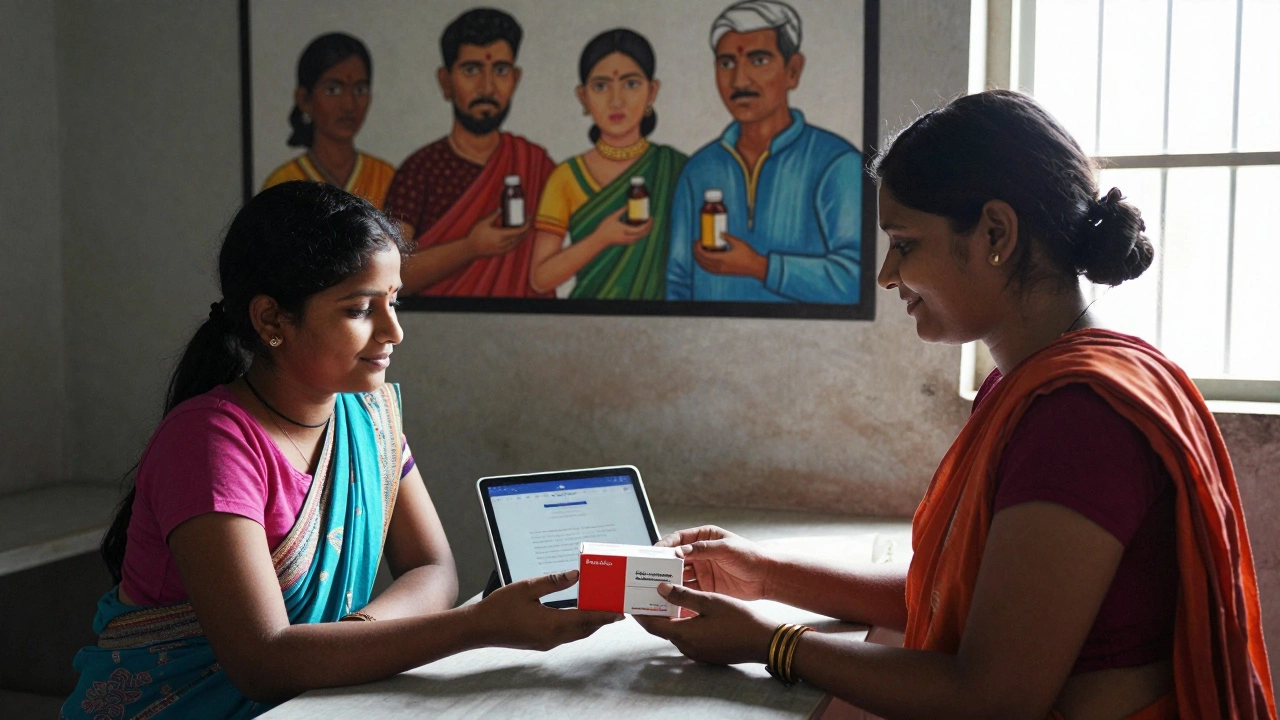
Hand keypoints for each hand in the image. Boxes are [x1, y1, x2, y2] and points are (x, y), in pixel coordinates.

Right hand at [466, 209, 530, 256]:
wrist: (471, 249)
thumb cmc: (476, 235)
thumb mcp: (484, 222)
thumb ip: (494, 215)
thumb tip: (501, 209)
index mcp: (501, 235)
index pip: (520, 231)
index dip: (527, 224)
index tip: (529, 218)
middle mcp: (504, 244)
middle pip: (521, 237)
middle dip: (527, 228)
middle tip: (528, 221)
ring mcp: (503, 250)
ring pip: (518, 242)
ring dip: (523, 235)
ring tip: (524, 227)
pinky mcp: (501, 253)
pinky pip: (513, 246)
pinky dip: (517, 240)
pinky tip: (517, 236)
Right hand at [470, 570, 622, 650]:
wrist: (479, 628)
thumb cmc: (500, 607)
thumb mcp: (527, 588)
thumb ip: (553, 582)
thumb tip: (576, 575)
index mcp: (551, 623)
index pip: (586, 618)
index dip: (605, 615)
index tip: (620, 612)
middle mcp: (552, 637)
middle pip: (585, 629)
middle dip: (602, 620)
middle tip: (617, 610)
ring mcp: (547, 643)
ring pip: (576, 634)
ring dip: (590, 624)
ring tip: (603, 612)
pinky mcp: (541, 643)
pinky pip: (567, 636)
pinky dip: (578, 627)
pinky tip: (579, 616)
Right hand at [589, 211, 652, 246]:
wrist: (600, 240)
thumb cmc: (605, 228)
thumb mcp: (613, 217)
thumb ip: (621, 210)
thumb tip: (629, 204)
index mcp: (626, 230)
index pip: (641, 229)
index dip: (648, 223)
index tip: (651, 217)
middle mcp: (628, 237)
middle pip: (644, 234)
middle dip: (650, 226)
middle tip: (651, 218)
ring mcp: (628, 241)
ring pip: (642, 236)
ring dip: (647, 229)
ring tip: (648, 221)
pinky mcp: (627, 242)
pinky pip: (638, 237)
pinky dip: (642, 232)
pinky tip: (642, 226)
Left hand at [633, 583, 774, 665]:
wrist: (763, 641)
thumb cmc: (739, 620)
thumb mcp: (710, 601)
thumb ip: (683, 596)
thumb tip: (660, 589)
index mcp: (684, 634)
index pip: (652, 625)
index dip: (640, 613)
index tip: (633, 601)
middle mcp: (687, 647)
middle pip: (663, 629)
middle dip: (655, 612)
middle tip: (649, 594)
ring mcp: (697, 652)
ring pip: (676, 632)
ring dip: (670, 617)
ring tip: (669, 597)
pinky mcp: (707, 652)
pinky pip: (689, 637)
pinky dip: (683, 623)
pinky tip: (690, 610)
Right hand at [657, 525, 771, 600]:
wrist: (767, 578)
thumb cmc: (750, 556)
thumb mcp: (725, 548)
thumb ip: (702, 549)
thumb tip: (679, 551)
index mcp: (704, 537)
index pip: (678, 539)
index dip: (665, 545)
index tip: (653, 553)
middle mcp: (700, 553)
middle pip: (675, 558)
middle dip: (663, 565)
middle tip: (650, 572)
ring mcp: (702, 571)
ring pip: (680, 575)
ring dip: (669, 580)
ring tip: (657, 587)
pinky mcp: (706, 587)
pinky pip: (689, 590)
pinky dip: (680, 594)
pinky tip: (671, 598)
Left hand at [694, 233, 767, 279]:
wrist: (755, 267)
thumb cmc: (748, 254)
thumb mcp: (738, 242)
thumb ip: (727, 237)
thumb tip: (719, 233)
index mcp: (721, 259)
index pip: (703, 254)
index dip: (697, 247)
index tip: (698, 240)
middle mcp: (719, 266)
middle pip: (700, 260)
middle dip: (695, 251)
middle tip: (696, 243)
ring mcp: (720, 271)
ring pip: (703, 266)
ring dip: (698, 258)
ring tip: (698, 250)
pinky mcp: (723, 273)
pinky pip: (708, 270)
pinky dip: (703, 264)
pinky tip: (704, 259)